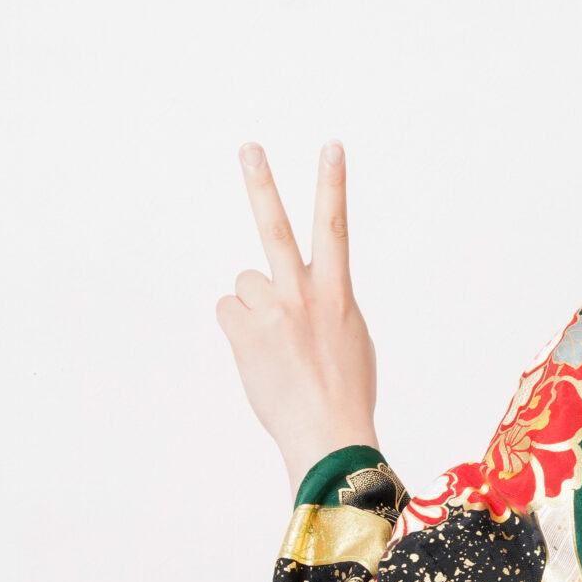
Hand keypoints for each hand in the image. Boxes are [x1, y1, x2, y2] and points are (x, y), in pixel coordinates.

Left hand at [215, 142, 379, 487]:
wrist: (328, 434)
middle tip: (249, 148)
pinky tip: (258, 355)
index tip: (331, 147)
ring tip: (274, 344)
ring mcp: (271, 314)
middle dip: (263, 183)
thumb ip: (327, 303)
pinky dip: (239, 329)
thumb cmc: (345, 390)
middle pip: (275, 227)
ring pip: (244, 284)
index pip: (335, 227)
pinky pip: (228, 313)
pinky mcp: (244, 334)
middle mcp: (303, 295)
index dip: (333, 184)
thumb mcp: (352, 336)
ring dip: (254, 308)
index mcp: (337, 293)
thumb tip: (297, 294)